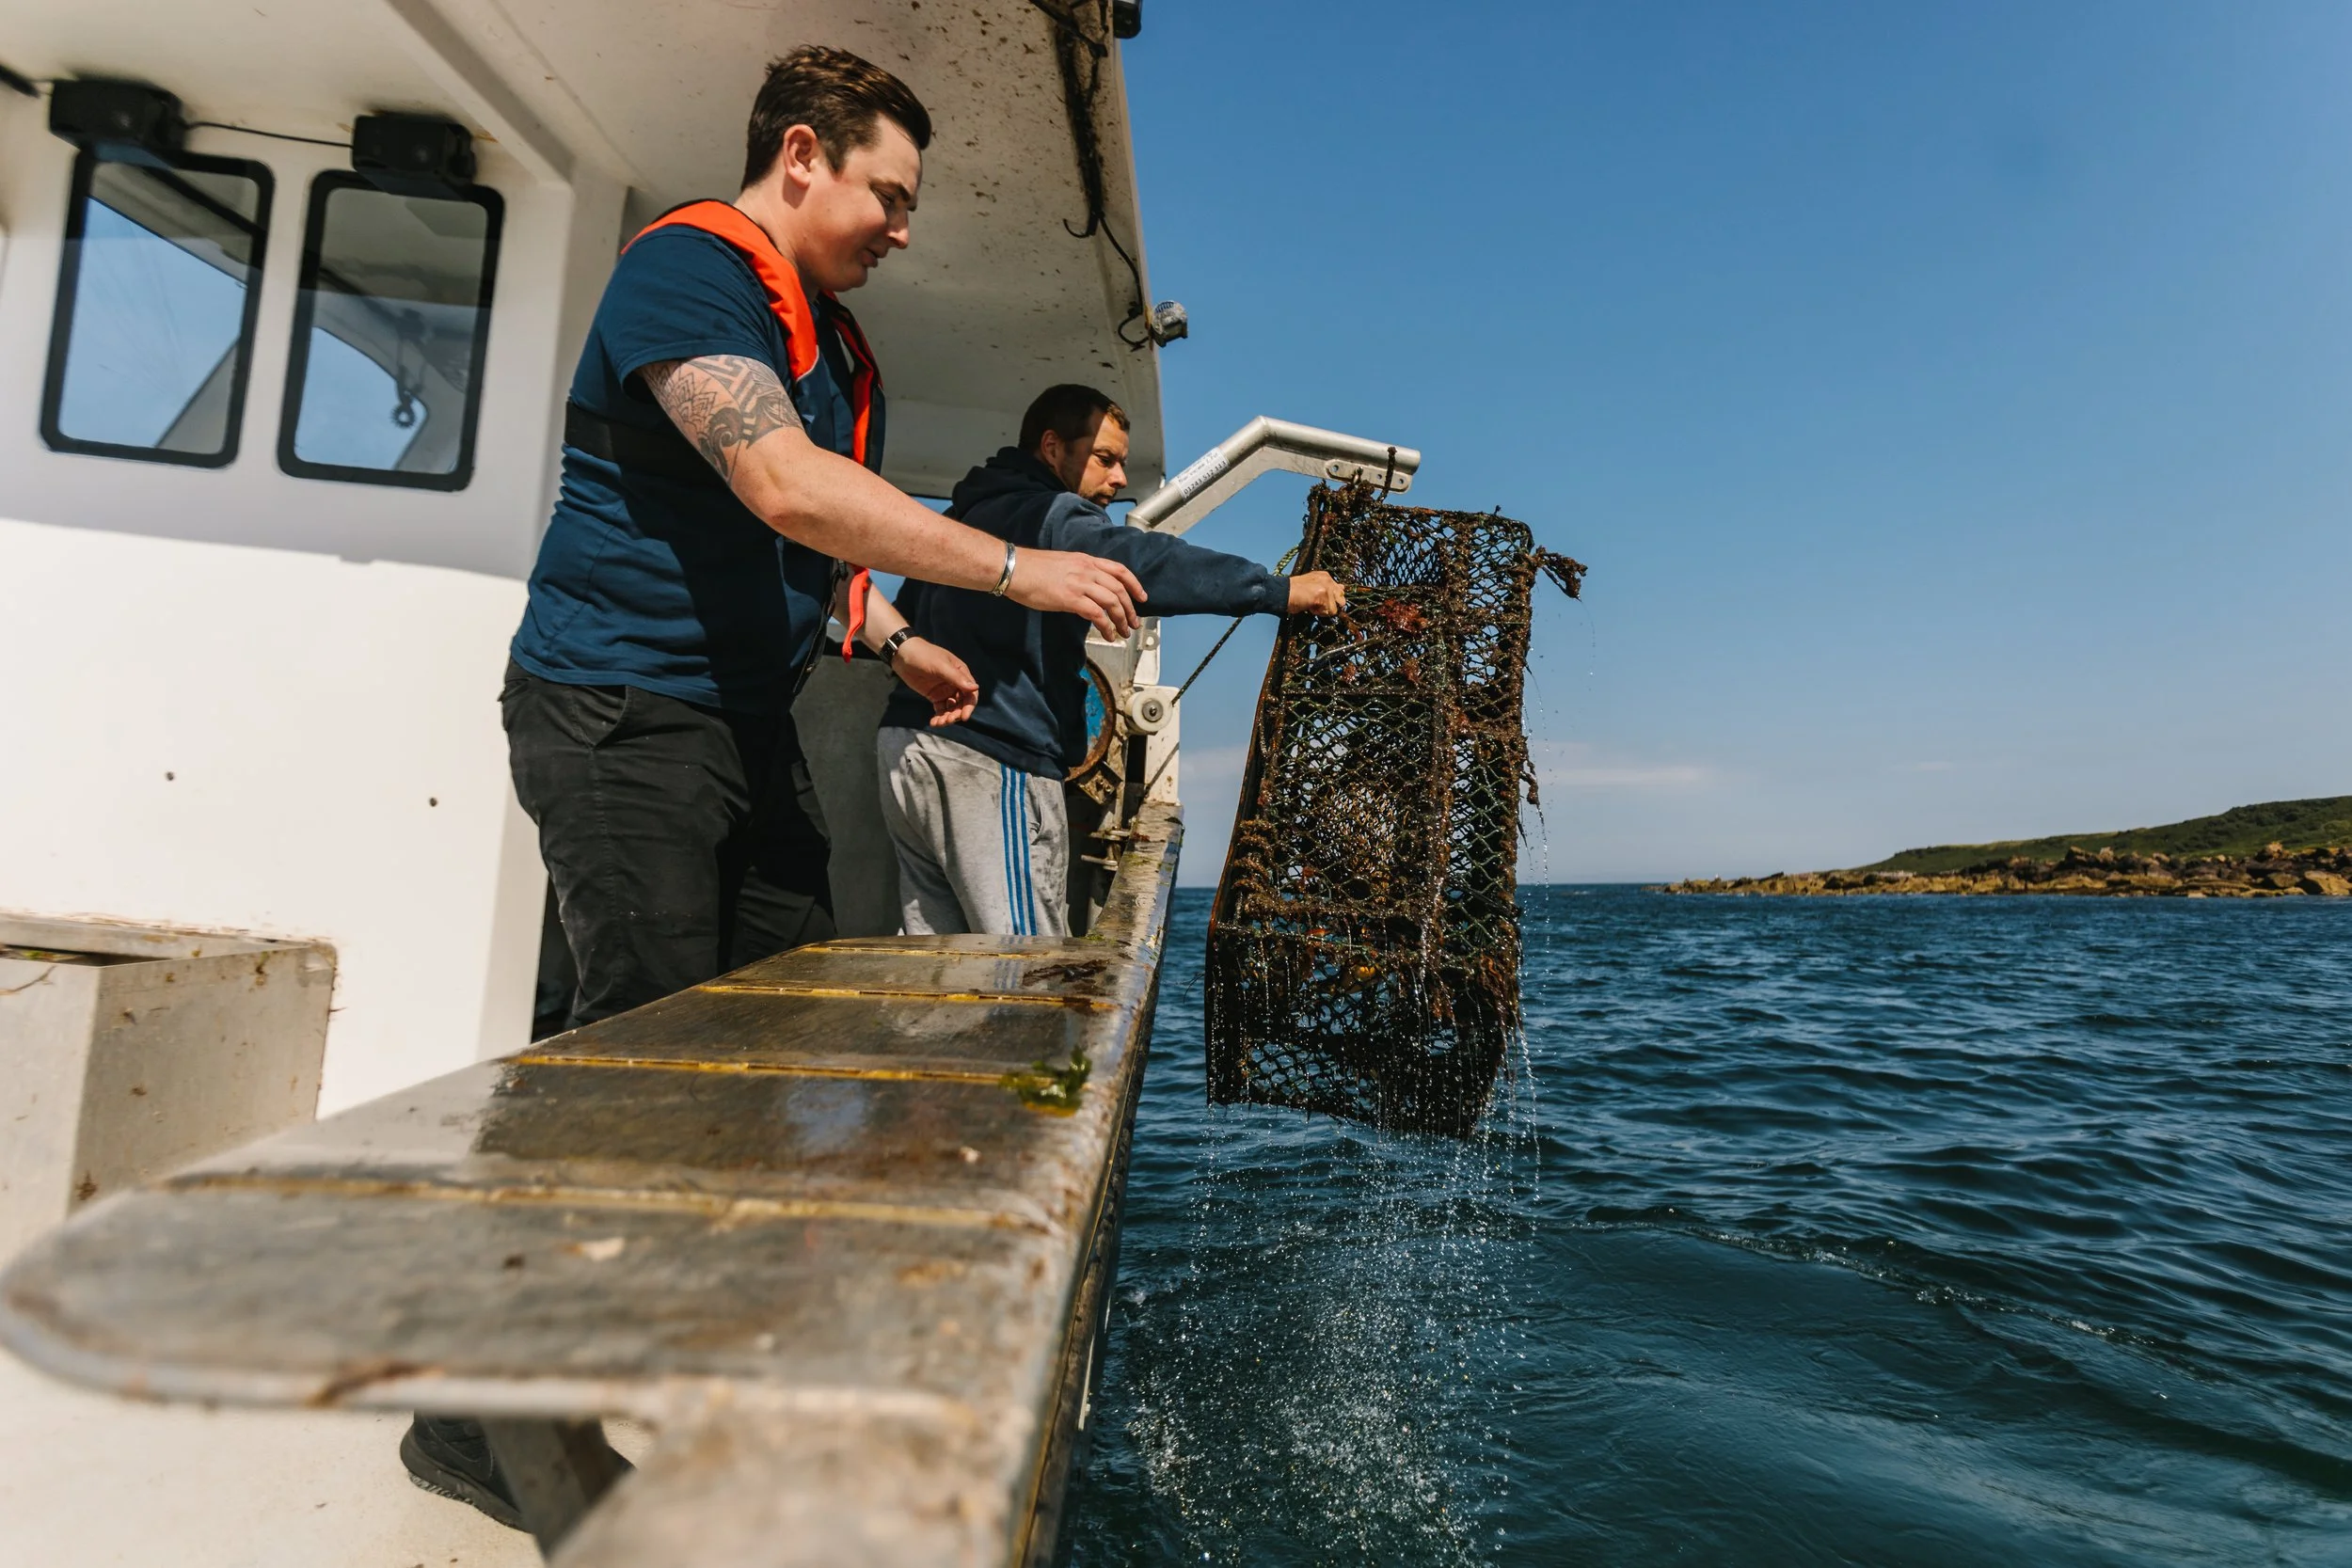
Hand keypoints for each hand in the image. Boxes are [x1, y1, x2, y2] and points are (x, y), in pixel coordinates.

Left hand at [890, 638, 979, 726]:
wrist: (902, 654)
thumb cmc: (923, 655)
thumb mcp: (940, 666)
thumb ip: (956, 678)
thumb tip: (975, 688)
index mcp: (961, 673)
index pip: (971, 693)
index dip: (969, 706)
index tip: (963, 717)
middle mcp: (955, 683)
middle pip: (962, 703)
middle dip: (956, 714)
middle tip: (948, 720)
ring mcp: (945, 690)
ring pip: (951, 708)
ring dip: (947, 717)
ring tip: (939, 723)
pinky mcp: (934, 696)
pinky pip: (940, 709)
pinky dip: (939, 717)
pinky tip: (934, 722)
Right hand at [1005, 548, 1146, 639]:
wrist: (1015, 568)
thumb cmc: (1032, 568)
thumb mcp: (1062, 564)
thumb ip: (1078, 574)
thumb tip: (1086, 590)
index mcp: (1086, 561)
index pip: (1119, 570)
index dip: (1134, 584)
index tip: (1142, 597)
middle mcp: (1087, 570)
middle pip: (1119, 590)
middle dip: (1130, 609)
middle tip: (1133, 623)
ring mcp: (1080, 584)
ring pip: (1112, 603)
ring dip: (1122, 620)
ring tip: (1124, 633)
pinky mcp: (1071, 599)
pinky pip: (1097, 615)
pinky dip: (1107, 627)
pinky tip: (1108, 635)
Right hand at [1286, 571, 1346, 615]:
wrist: (1283, 593)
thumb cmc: (1294, 591)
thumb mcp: (1314, 585)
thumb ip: (1328, 587)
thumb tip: (1342, 589)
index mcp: (1326, 576)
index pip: (1340, 591)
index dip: (1332, 600)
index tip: (1320, 601)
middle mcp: (1328, 580)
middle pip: (1340, 600)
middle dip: (1330, 605)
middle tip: (1316, 603)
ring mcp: (1326, 587)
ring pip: (1334, 608)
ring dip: (1322, 610)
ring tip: (1310, 603)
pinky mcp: (1323, 595)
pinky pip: (1329, 611)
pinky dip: (1318, 612)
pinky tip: (1309, 606)